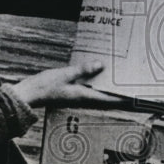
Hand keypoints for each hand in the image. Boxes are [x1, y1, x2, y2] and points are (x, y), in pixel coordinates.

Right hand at [7, 61, 129, 108]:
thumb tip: (100, 65)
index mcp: (83, 96)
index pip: (108, 98)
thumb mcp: (64, 74)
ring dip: (108, 88)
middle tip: (132, 86)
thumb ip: (82, 70)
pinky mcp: (72, 92)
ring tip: (120, 80)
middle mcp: (82, 98)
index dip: (122, 98)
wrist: (28, 94)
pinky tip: (99, 75)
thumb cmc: (44, 86)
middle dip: (118, 93)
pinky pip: (89, 89)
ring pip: (98, 93)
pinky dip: (97, 83)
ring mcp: (77, 97)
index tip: (135, 97)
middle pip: (106, 97)